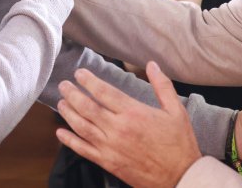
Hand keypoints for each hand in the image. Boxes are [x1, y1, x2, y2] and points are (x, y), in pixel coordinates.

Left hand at [57, 64, 200, 187]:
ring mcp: (111, 147)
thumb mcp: (176, 111)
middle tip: (63, 85)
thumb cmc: (179, 144)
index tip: (79, 73)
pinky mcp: (108, 163)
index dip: (88, 81)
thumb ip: (162, 85)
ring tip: (61, 102)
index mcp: (133, 113)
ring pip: (82, 127)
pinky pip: (83, 150)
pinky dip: (70, 141)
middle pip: (87, 107)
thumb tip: (152, 64)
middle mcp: (118, 128)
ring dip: (68, 113)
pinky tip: (60, 133)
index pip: (104, 92)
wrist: (181, 177)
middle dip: (72, 94)